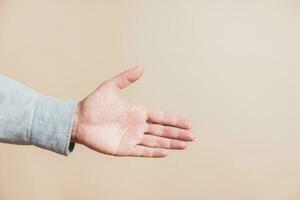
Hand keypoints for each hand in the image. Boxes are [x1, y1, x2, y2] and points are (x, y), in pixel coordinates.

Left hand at [71, 66, 194, 157]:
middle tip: (192, 136)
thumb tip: (141, 67)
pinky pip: (142, 151)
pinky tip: (166, 152)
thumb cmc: (93, 103)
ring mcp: (131, 138)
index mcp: (137, 112)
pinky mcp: (124, 149)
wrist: (77, 119)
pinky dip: (154, 152)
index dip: (175, 120)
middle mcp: (137, 126)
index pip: (161, 117)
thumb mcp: (110, 86)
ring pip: (156, 141)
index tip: (188, 123)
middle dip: (177, 133)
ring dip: (170, 143)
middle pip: (162, 130)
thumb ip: (126, 78)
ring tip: (185, 145)